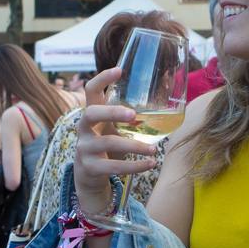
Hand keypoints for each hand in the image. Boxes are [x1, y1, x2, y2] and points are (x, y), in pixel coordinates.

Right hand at [74, 67, 157, 215]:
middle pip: (91, 113)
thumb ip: (130, 120)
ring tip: (154, 150)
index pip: (91, 90)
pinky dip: (135, 166)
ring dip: (134, 146)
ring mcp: (84, 148)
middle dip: (112, 112)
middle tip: (133, 114)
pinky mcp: (89, 167)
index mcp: (92, 114)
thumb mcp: (115, 129)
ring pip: (108, 143)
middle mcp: (84, 128)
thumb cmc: (107, 146)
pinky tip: (150, 164)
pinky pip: (113, 166)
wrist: (89, 176)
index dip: (102, 78)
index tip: (119, 70)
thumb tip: (164, 108)